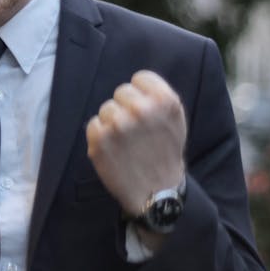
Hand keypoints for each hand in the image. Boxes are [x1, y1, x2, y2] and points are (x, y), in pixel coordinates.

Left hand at [86, 70, 186, 214]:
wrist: (156, 192)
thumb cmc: (165, 154)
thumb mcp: (175, 120)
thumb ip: (158, 97)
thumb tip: (136, 81)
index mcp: (164, 101)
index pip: (140, 78)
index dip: (141, 94)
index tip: (145, 110)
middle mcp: (141, 109)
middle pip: (121, 92)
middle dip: (126, 108)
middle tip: (136, 131)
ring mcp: (118, 124)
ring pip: (106, 109)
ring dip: (113, 123)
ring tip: (127, 143)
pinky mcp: (99, 140)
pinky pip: (94, 124)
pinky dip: (100, 136)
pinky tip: (114, 150)